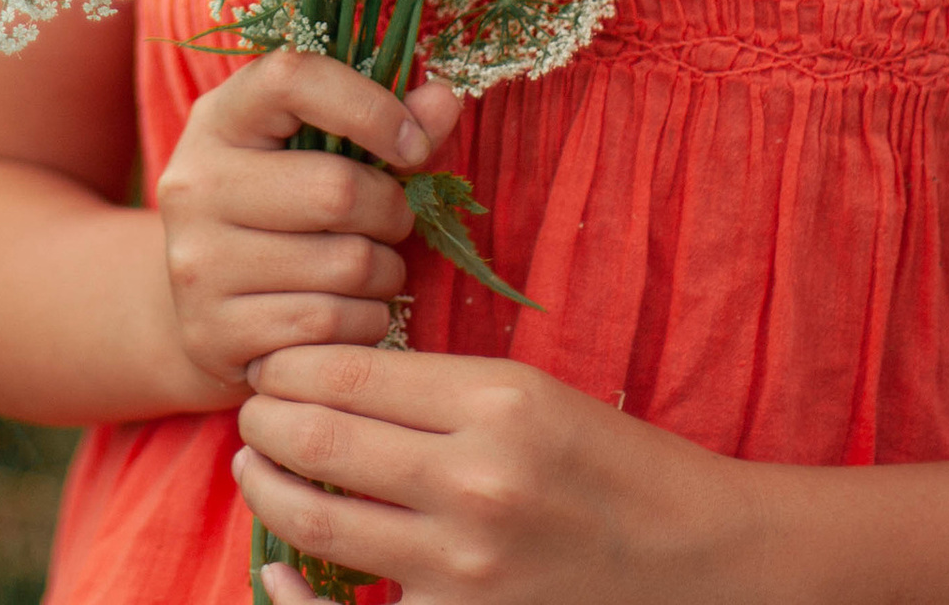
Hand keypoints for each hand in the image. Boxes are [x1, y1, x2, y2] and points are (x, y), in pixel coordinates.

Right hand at [158, 54, 462, 388]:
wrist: (201, 309)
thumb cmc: (277, 211)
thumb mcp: (309, 151)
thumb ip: (379, 119)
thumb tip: (444, 100)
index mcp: (219, 119)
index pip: (291, 78)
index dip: (367, 105)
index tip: (413, 144)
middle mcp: (195, 184)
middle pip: (337, 190)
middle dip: (391, 211)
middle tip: (393, 221)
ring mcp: (199, 262)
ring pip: (345, 266)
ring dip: (385, 273)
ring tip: (370, 269)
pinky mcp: (215, 331)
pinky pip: (331, 325)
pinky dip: (363, 323)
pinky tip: (349, 313)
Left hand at [235, 343, 748, 604]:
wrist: (698, 560)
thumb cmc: (609, 464)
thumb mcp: (528, 393)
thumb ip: (431, 388)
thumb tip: (324, 379)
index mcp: (495, 403)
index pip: (349, 372)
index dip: (289, 366)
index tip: (269, 366)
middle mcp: (475, 483)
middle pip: (321, 441)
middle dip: (265, 421)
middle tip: (250, 412)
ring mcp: (467, 569)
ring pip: (320, 522)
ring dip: (267, 489)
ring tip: (254, 466)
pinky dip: (296, 595)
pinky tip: (277, 568)